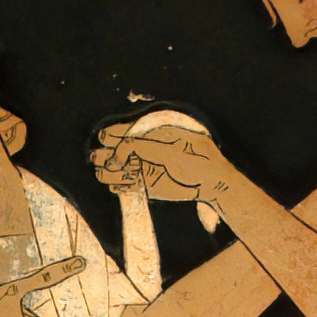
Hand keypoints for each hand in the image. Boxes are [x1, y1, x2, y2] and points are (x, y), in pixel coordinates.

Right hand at [91, 121, 233, 202]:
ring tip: (111, 174)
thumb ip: (143, 147)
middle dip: (105, 155)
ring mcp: (141, 167)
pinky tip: (121, 186)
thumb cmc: (196, 160)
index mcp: (149, 133)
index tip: (106, 140)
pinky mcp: (143, 184)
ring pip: (114, 168)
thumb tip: (119, 150)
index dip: (112, 135)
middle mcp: (142, 149)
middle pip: (113, 149)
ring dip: (108, 172)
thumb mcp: (170, 151)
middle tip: (106, 161)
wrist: (211, 183)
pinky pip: (123, 185)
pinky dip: (118, 186)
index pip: (122, 130)